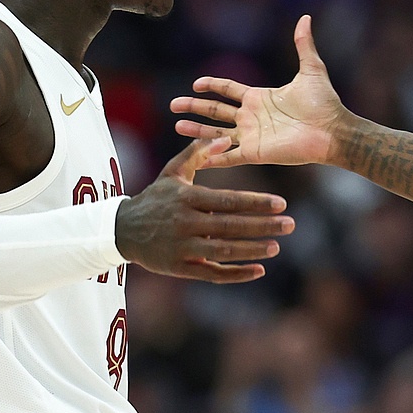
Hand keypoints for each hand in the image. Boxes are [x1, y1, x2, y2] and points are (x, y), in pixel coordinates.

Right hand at [114, 139, 292, 283]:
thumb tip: (227, 138)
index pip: (228, 200)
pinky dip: (236, 274)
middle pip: (230, 226)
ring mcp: (181, 247)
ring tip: (276, 246)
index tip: (281, 203)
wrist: (121, 230)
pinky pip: (212, 273)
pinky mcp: (179, 267)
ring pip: (223, 251)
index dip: (256, 203)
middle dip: (262, 226)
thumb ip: (199, 151)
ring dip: (252, 250)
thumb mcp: (173, 171)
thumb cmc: (156, 197)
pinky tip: (259, 270)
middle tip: (290, 224)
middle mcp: (184, 222)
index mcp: (187, 198)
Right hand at [172, 16, 345, 169]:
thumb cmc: (324, 103)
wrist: (333, 130)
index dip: (212, 86)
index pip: (228, 90)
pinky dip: (212, 158)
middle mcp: (252, 117)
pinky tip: (197, 159)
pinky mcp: (256, 153)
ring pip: (217, 133)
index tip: (196, 84)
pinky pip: (229, 156)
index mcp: (260, 98)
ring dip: (197, 131)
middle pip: (216, 111)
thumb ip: (303, 45)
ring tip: (177, 125)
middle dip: (194, 108)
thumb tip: (305, 18)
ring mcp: (252, 136)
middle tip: (173, 105)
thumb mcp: (311, 69)